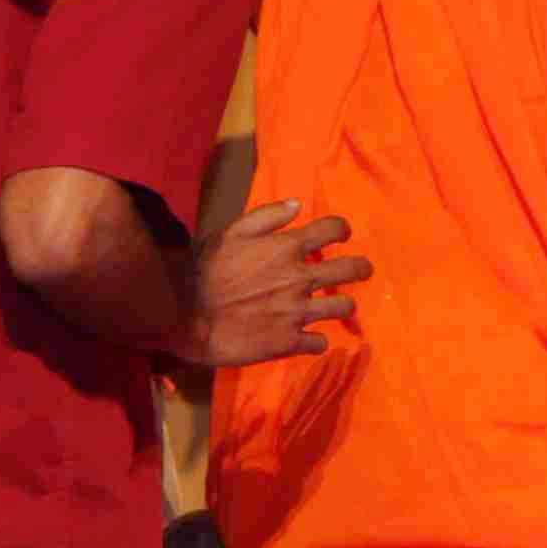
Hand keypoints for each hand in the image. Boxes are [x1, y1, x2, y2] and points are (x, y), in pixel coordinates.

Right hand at [185, 197, 370, 368]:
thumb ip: (267, 216)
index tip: (341, 234)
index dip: (341, 230)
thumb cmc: (205, 270)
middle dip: (360, 268)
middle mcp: (300, 279)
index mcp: (287, 248)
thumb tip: (298, 204)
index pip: (332, 230)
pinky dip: (316, 340)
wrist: (186, 316)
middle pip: (350, 270)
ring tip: (337, 306)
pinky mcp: (289, 342)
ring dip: (342, 305)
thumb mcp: (230, 232)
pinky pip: (319, 342)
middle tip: (360, 270)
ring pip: (343, 308)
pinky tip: (309, 338)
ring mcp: (298, 312)